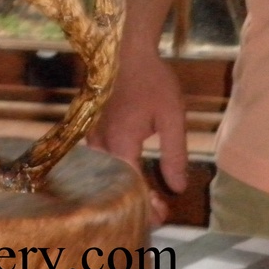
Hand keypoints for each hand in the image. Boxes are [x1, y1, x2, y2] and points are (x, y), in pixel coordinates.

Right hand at [88, 46, 187, 224]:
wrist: (124, 52)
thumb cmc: (152, 81)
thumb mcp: (172, 117)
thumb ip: (175, 154)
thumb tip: (178, 187)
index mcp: (121, 144)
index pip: (132, 186)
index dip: (147, 205)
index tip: (163, 216)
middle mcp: (101, 146)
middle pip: (114, 187)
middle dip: (134, 204)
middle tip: (154, 217)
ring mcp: (92, 139)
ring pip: (103, 178)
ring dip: (121, 191)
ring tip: (140, 202)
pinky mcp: (91, 132)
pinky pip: (99, 164)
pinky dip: (112, 177)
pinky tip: (124, 180)